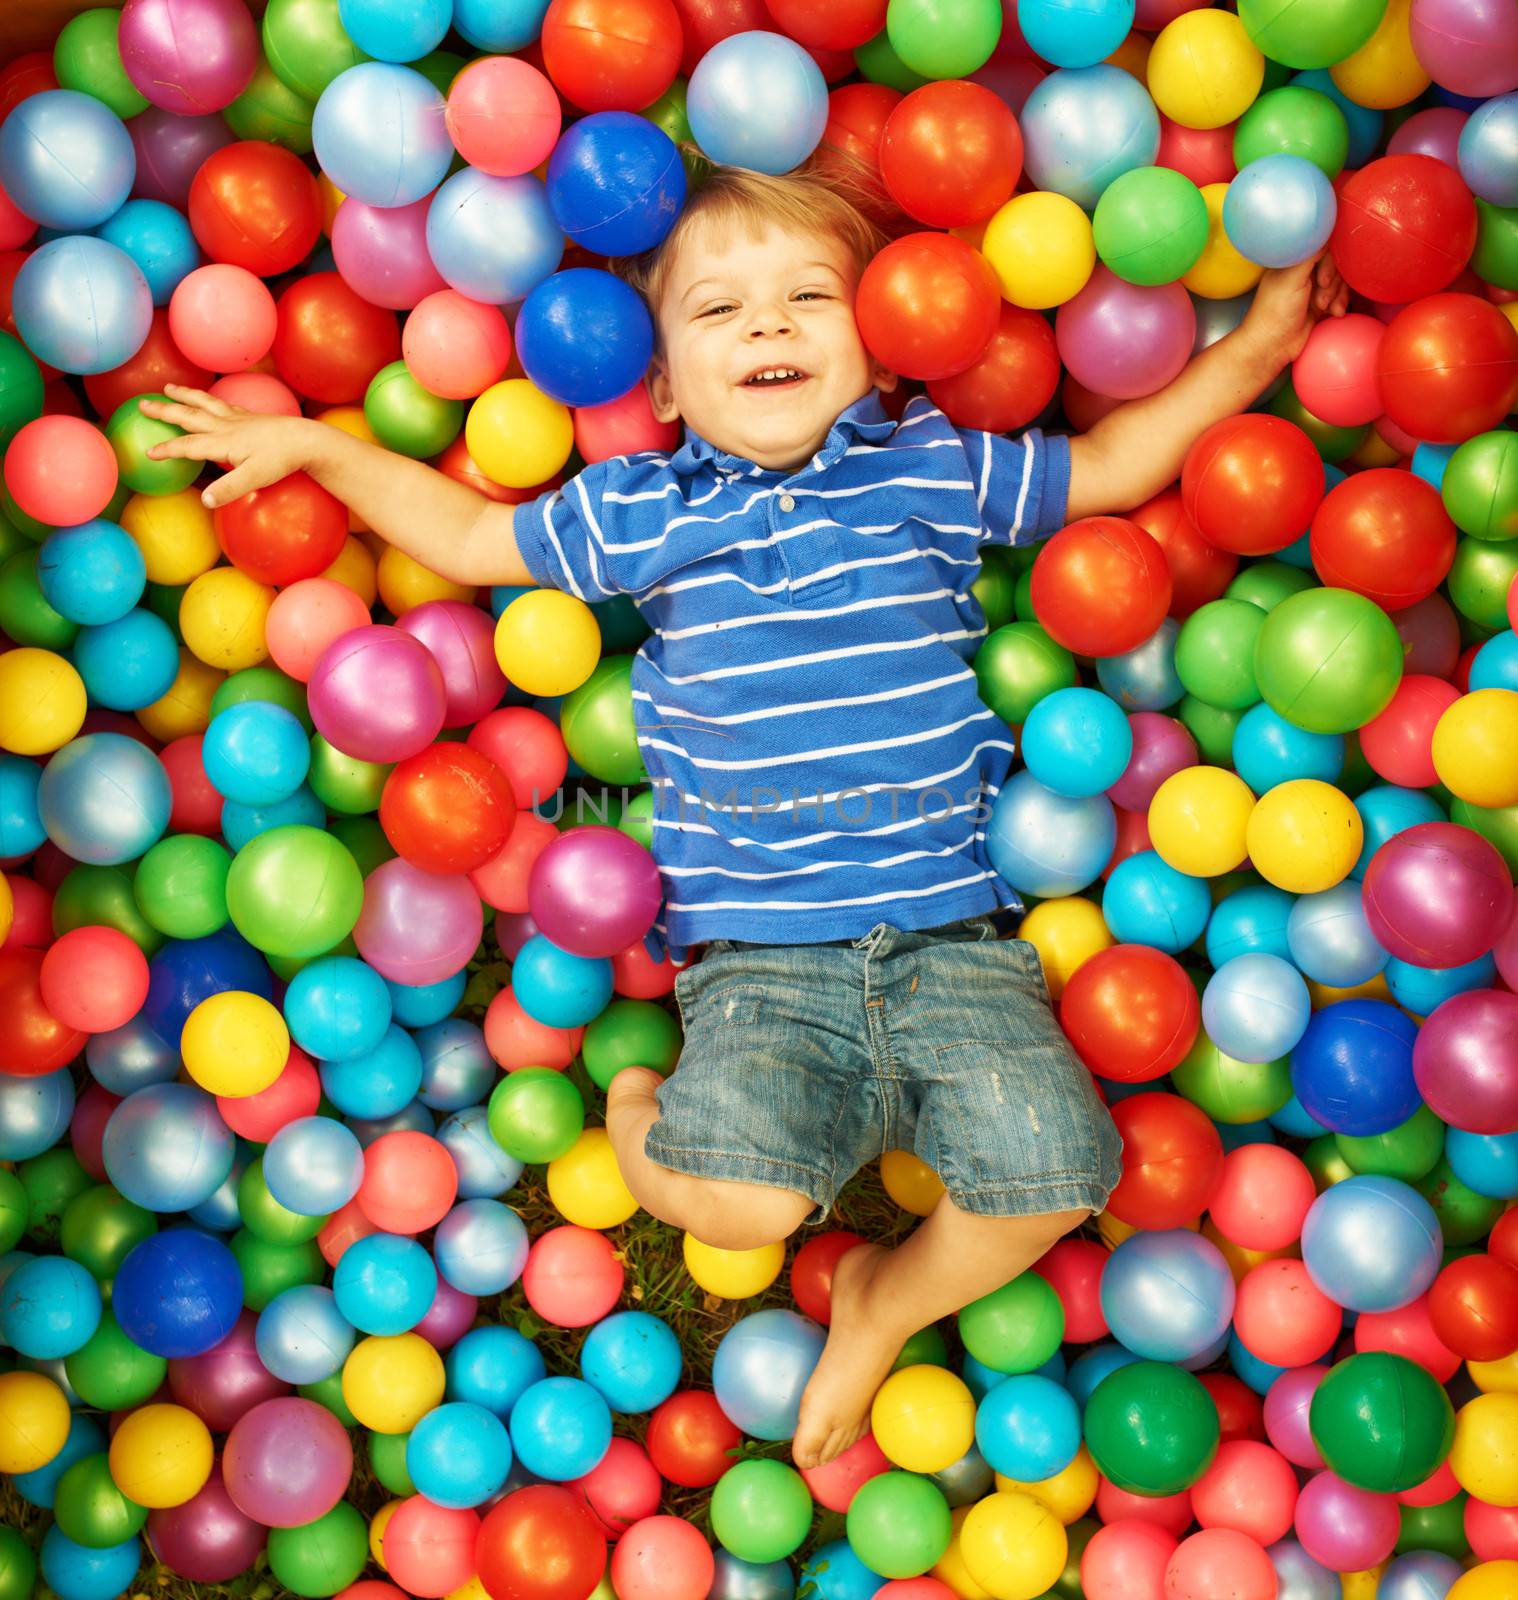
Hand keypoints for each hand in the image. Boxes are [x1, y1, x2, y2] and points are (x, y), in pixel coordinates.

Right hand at [139, 385, 319, 509]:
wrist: (305, 440)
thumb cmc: (280, 461)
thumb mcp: (254, 479)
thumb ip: (229, 489)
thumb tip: (204, 500)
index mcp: (223, 442)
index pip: (188, 446)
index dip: (167, 449)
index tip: (148, 453)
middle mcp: (226, 426)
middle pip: (189, 416)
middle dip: (165, 411)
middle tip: (142, 404)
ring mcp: (238, 418)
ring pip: (204, 403)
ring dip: (185, 396)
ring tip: (169, 388)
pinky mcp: (249, 416)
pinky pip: (222, 404)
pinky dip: (208, 399)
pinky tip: (207, 399)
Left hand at [1240, 252, 1350, 366]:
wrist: (1272, 347)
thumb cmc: (1275, 312)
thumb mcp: (1292, 278)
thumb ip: (1310, 254)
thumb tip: (1326, 231)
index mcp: (1293, 260)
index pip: (1323, 245)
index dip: (1329, 262)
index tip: (1322, 280)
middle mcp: (1303, 270)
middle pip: (1336, 263)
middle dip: (1333, 283)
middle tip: (1319, 300)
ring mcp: (1313, 287)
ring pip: (1341, 279)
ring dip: (1337, 295)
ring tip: (1322, 308)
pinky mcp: (1321, 302)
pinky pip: (1341, 294)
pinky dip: (1340, 303)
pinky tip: (1333, 314)